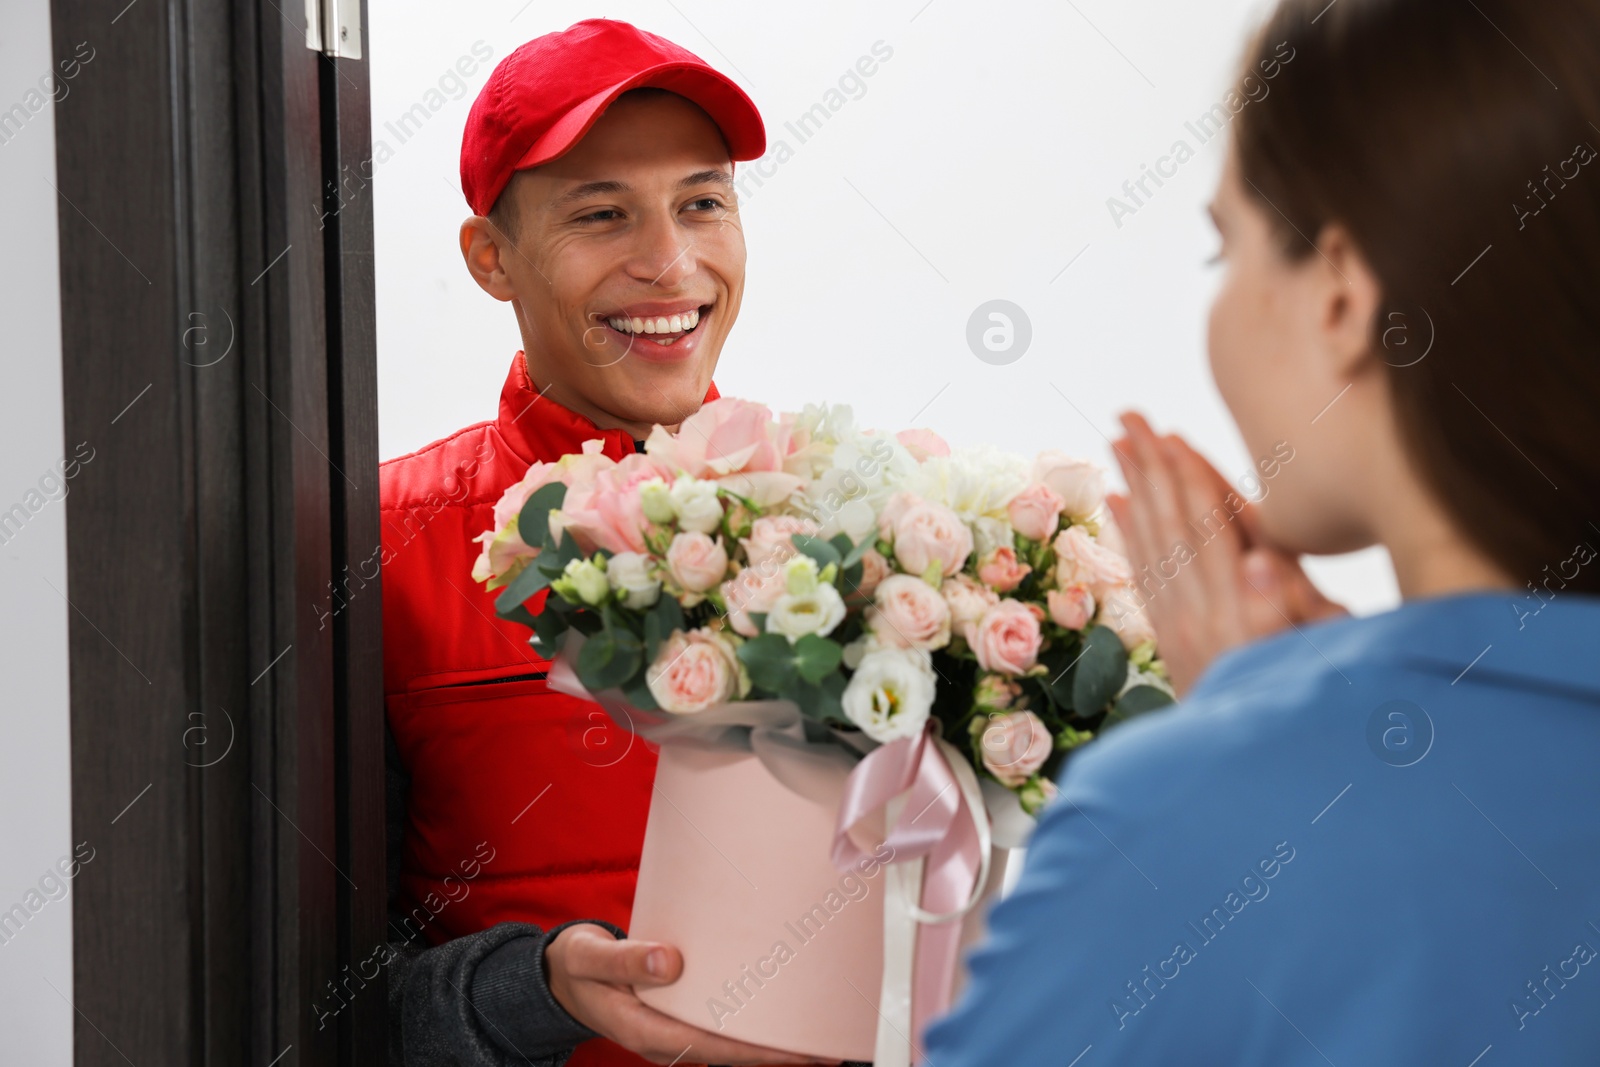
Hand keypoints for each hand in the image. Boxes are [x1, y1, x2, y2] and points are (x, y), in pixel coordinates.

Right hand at [545, 923, 834, 1065]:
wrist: (562, 976)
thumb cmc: (578, 966)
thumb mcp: (590, 958)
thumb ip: (624, 960)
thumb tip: (668, 963)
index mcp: (644, 1030)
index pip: (712, 1047)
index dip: (756, 1053)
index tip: (797, 1052)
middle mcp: (665, 1039)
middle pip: (730, 1055)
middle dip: (777, 1056)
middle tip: (828, 1048)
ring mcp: (673, 1032)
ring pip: (728, 1047)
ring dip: (768, 1044)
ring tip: (815, 1035)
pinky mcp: (679, 1019)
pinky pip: (720, 1030)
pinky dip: (750, 1027)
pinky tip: (777, 1014)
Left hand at [1104, 413, 1344, 695]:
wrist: (1259, 772)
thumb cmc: (1319, 707)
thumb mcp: (1325, 658)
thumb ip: (1294, 610)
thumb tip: (1260, 560)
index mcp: (1243, 608)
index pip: (1211, 529)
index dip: (1191, 478)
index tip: (1170, 436)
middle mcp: (1203, 613)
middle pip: (1171, 525)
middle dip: (1150, 467)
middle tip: (1126, 417)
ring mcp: (1183, 627)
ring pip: (1152, 543)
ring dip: (1135, 489)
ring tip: (1117, 444)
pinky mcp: (1173, 640)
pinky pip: (1146, 577)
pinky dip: (1131, 535)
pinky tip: (1118, 501)